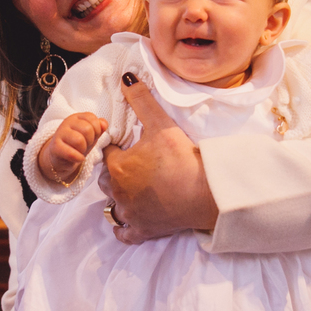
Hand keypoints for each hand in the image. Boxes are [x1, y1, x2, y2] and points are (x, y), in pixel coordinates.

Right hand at [38, 112, 106, 184]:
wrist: (61, 158)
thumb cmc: (77, 144)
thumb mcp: (91, 135)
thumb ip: (99, 127)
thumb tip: (104, 124)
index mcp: (77, 117)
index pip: (92, 118)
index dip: (97, 130)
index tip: (92, 137)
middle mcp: (67, 122)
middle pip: (87, 129)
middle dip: (90, 140)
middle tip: (85, 145)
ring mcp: (60, 134)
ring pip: (79, 140)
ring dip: (83, 149)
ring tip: (80, 151)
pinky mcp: (55, 147)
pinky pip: (71, 153)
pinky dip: (78, 158)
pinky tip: (78, 158)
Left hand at [98, 74, 218, 243]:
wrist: (204, 192)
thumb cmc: (181, 157)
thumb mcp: (160, 124)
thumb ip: (141, 100)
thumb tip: (125, 77)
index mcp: (117, 166)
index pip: (107, 153)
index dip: (118, 147)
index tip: (130, 145)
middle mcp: (117, 191)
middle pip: (106, 179)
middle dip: (116, 172)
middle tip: (134, 165)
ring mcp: (129, 213)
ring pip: (111, 206)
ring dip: (118, 197)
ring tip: (133, 188)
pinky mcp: (142, 230)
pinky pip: (124, 232)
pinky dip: (124, 227)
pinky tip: (130, 218)